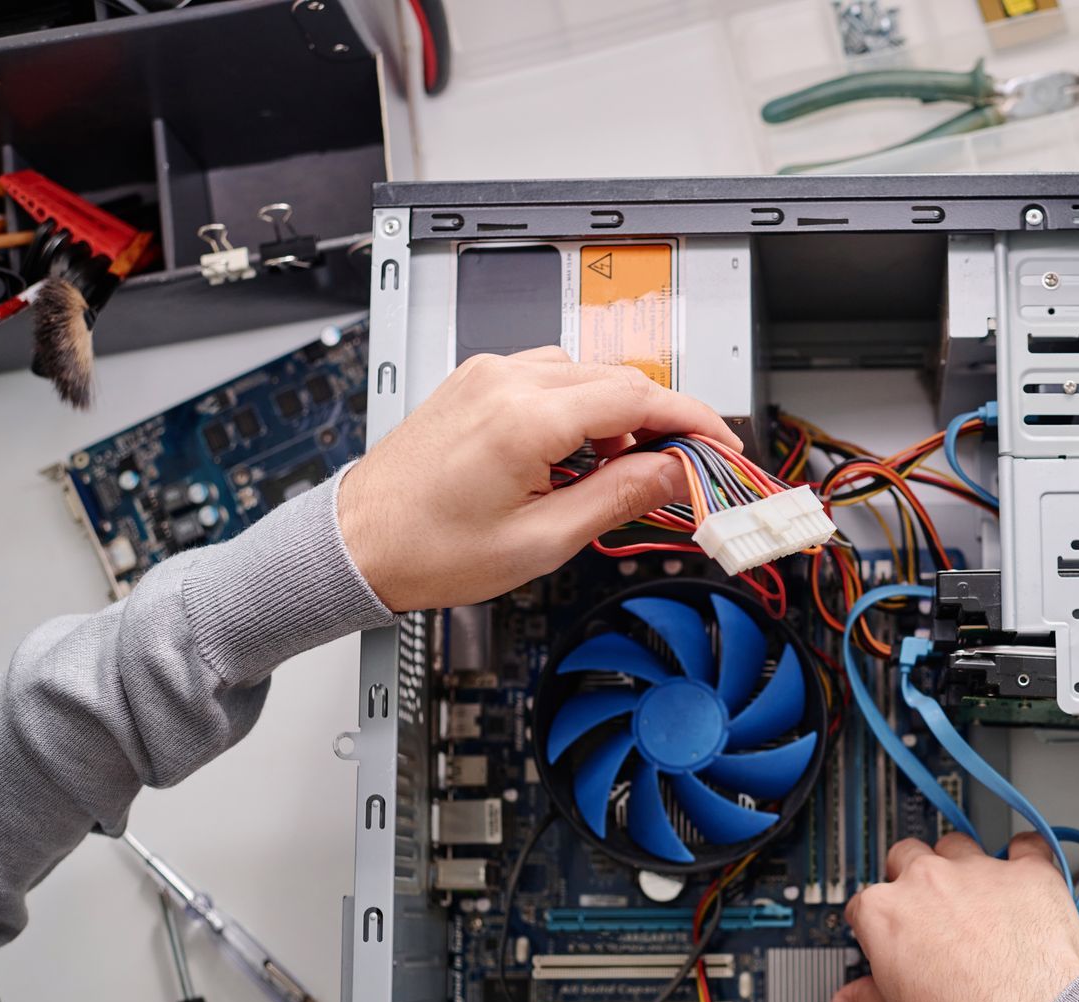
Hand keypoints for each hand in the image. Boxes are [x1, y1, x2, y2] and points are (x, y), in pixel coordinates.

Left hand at [337, 349, 741, 609]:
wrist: (358, 543)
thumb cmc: (429, 549)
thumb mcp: (542, 541)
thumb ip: (619, 498)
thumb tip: (674, 473)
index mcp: (525, 417)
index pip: (639, 399)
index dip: (693, 422)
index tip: (720, 445)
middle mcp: (506, 380)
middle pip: (619, 380)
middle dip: (663, 421)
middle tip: (687, 467)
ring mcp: (488, 374)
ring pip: (587, 374)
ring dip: (620, 416)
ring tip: (621, 472)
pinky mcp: (476, 380)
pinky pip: (550, 376)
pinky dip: (581, 408)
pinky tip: (578, 451)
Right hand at [831, 833, 1078, 1001]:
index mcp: (885, 913)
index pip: (863, 904)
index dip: (874, 925)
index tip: (887, 939)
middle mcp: (928, 881)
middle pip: (905, 857)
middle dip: (909, 878)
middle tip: (925, 912)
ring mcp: (979, 871)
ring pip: (957, 845)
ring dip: (958, 863)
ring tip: (972, 895)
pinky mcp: (1027, 874)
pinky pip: (1026, 846)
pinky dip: (1024, 856)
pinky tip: (1023, 872)